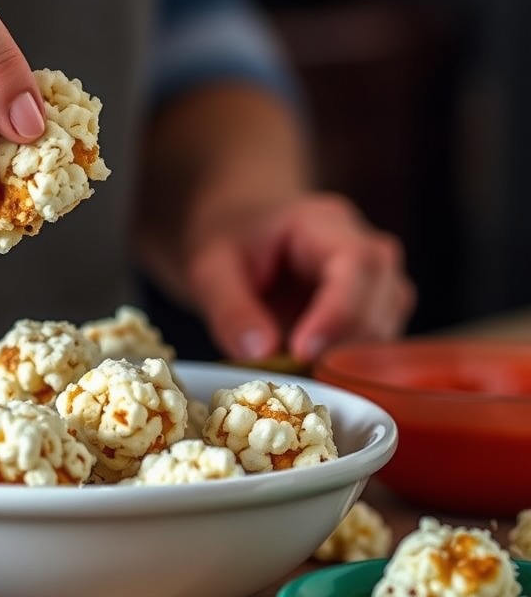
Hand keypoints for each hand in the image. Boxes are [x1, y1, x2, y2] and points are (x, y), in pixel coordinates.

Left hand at [183, 193, 415, 362]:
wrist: (237, 225)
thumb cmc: (227, 238)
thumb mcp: (209, 268)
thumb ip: (231, 309)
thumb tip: (260, 354)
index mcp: (324, 223)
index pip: (357, 263)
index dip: (338, 312)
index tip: (302, 351)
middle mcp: (364, 248)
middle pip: (384, 297)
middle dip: (343, 343)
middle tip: (293, 372)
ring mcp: (375, 281)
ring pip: (386, 327)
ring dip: (347, 360)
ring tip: (295, 371)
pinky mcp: (372, 312)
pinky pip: (377, 345)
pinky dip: (347, 366)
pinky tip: (309, 373)